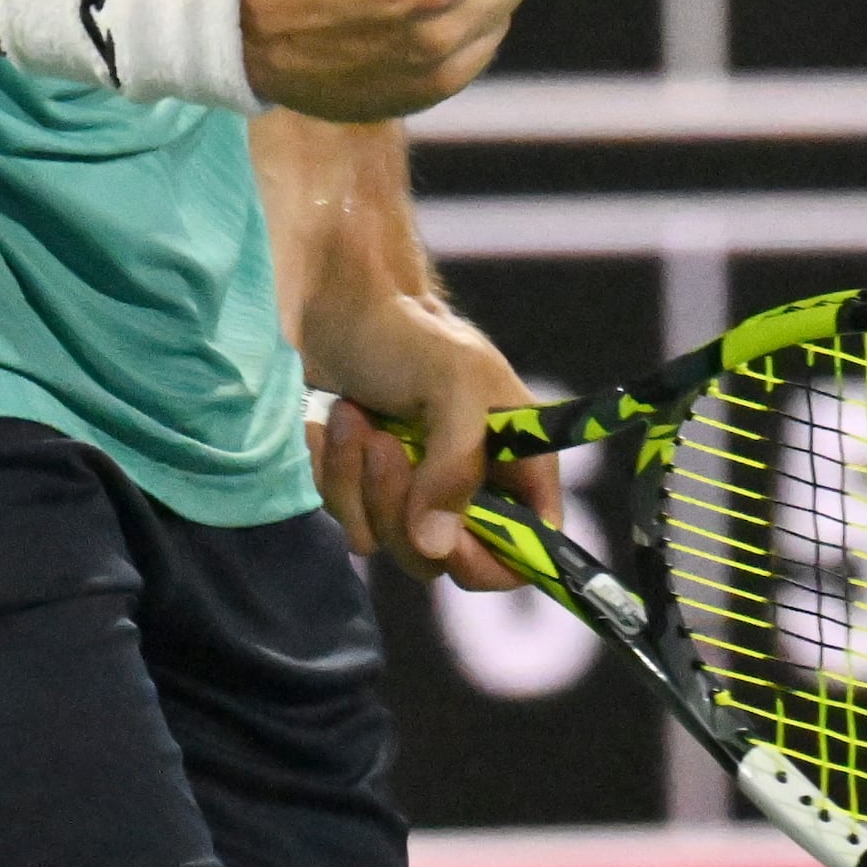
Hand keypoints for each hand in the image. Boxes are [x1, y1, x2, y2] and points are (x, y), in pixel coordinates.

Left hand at [302, 291, 557, 590]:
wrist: (335, 306)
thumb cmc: (409, 334)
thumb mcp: (453, 385)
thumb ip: (456, 464)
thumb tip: (436, 547)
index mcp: (518, 460)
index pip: (531, 547)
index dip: (495, 560)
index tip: (450, 542)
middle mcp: (473, 485)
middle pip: (447, 557)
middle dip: (403, 507)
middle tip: (384, 447)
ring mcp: (418, 494)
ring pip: (392, 543)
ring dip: (360, 483)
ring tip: (354, 417)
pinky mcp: (367, 493)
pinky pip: (351, 522)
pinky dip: (335, 476)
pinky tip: (334, 425)